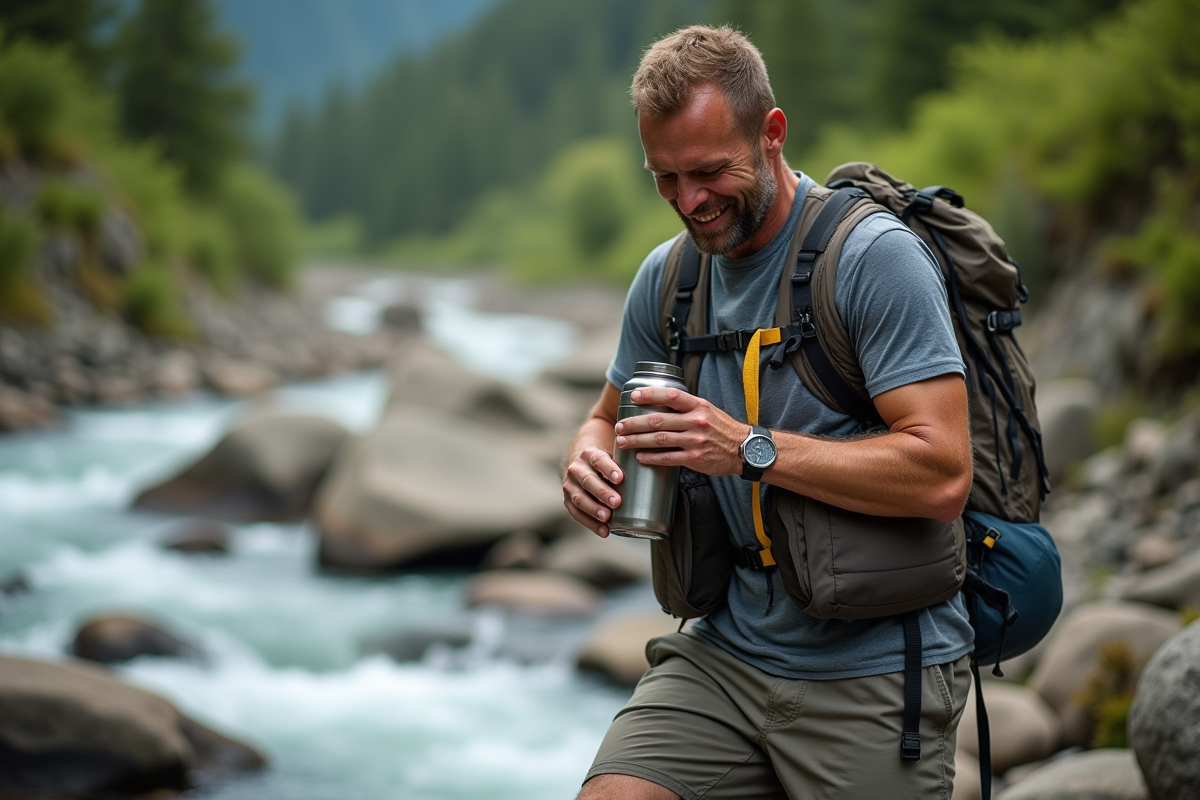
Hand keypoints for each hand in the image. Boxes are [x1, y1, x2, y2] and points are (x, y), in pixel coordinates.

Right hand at [562, 444, 622, 537]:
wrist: (582, 466)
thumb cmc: (606, 463)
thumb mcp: (614, 456)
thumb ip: (630, 459)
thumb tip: (659, 464)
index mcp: (589, 454)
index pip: (598, 459)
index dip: (608, 469)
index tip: (620, 478)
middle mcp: (577, 468)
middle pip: (588, 480)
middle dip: (602, 492)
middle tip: (617, 502)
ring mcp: (570, 485)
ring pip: (579, 498)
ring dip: (593, 509)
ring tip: (607, 518)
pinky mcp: (568, 501)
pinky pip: (577, 514)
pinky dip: (590, 523)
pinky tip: (604, 531)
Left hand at [614, 387, 746, 476]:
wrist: (744, 449)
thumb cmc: (722, 428)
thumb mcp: (708, 410)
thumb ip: (686, 406)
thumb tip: (659, 401)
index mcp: (699, 406)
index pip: (671, 396)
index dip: (650, 394)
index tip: (633, 396)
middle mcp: (697, 421)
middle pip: (658, 420)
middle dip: (634, 423)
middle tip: (620, 426)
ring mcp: (695, 441)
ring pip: (660, 439)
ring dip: (637, 441)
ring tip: (622, 442)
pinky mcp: (695, 459)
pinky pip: (668, 458)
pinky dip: (651, 457)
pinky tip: (639, 457)